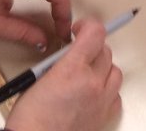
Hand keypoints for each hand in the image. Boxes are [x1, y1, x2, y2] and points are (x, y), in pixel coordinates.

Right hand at [5, 18, 121, 130]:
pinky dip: (108, 91)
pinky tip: (93, 94)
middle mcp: (92, 82)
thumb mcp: (39, 78)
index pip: (95, 33)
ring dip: (103, 68)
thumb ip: (59, 62)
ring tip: (87, 74)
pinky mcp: (103, 118)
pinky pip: (116, 95)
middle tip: (79, 54)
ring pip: (115, 71)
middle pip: (105, 51)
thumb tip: (70, 54)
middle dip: (93, 48)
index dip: (87, 26)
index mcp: (73, 69)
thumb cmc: (30, 118)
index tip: (79, 30)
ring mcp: (101, 101)